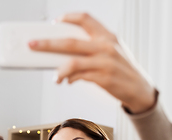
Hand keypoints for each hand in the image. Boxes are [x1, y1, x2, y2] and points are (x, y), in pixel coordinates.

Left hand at [29, 13, 155, 112]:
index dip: (68, 18)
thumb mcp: (110, 53)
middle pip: (70, 42)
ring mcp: (104, 62)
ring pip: (72, 62)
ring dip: (58, 70)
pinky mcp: (103, 78)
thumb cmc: (121, 70)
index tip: (54, 22)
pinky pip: (78, 77)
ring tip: (55, 77)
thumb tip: (62, 54)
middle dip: (47, 43)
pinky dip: (69, 79)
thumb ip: (90, 49)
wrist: (139, 90)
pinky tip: (67, 81)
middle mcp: (105, 47)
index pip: (85, 19)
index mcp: (107, 36)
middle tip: (32, 45)